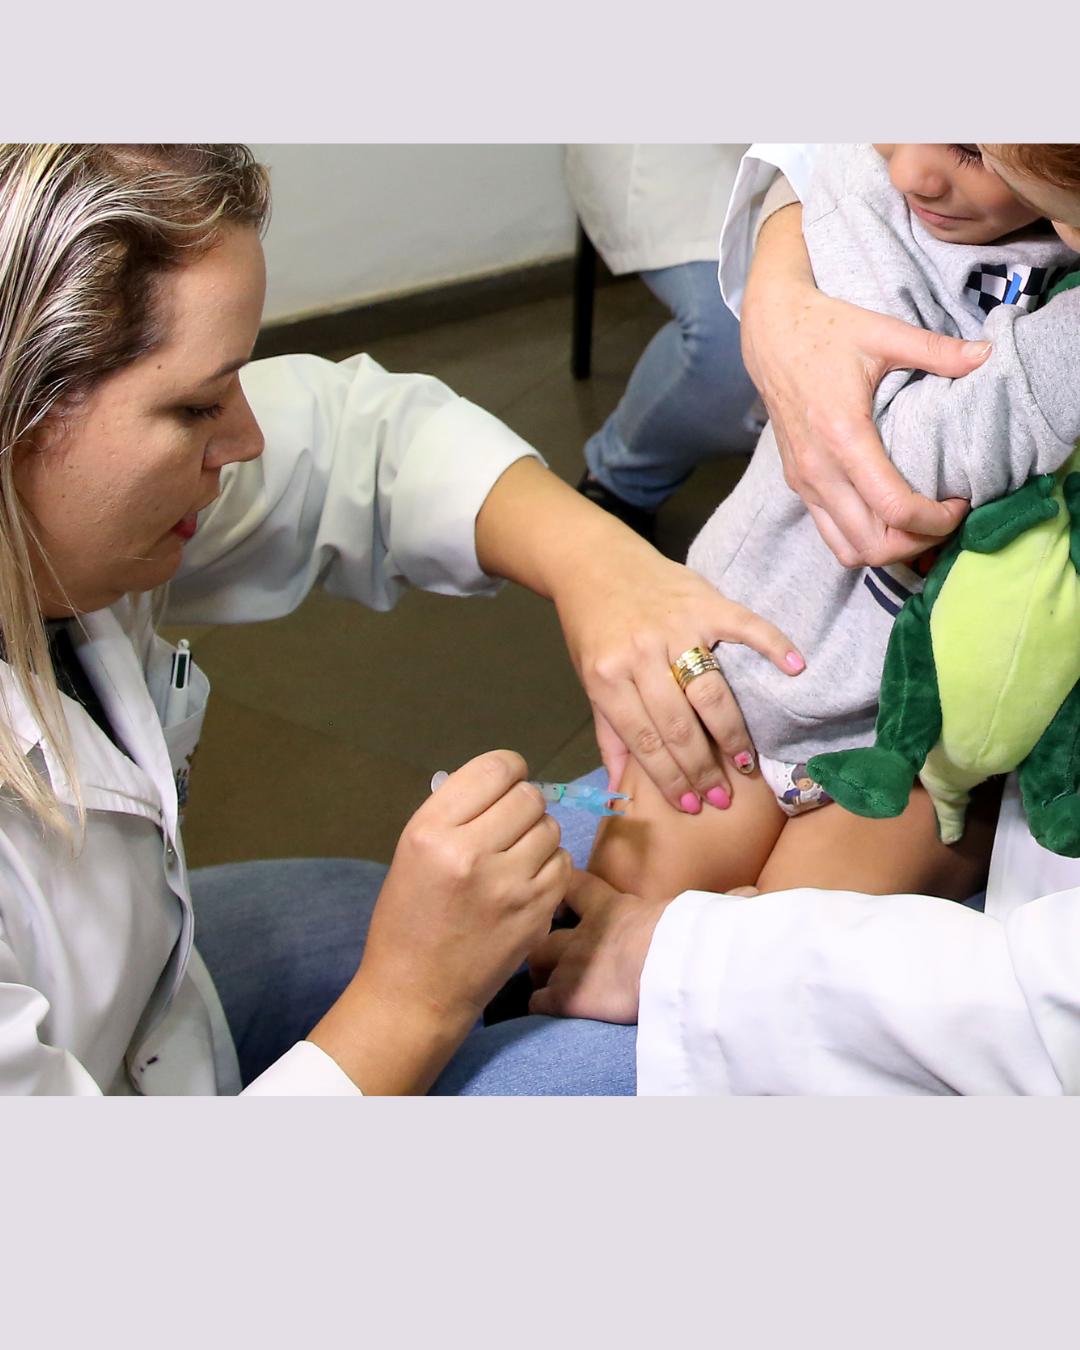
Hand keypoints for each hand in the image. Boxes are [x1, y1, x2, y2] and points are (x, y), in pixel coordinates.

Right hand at [310, 750, 570, 1091]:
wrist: (416, 993)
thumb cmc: (407, 919)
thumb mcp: (413, 852)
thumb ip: (456, 814)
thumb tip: (503, 782)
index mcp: (432, 831)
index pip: (494, 768)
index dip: (509, 770)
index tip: (506, 784)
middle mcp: (471, 851)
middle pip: (529, 796)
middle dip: (523, 804)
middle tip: (508, 826)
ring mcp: (509, 884)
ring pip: (550, 828)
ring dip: (537, 835)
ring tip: (514, 857)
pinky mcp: (536, 912)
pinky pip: (562, 864)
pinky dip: (550, 866)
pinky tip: (527, 881)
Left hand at [527, 870, 668, 1023]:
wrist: (670, 966)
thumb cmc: (682, 938)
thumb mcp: (674, 914)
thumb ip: (666, 915)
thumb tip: (705, 909)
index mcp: (609, 908)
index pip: (575, 884)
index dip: (562, 887)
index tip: (559, 896)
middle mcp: (582, 934)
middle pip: (544, 930)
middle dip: (542, 940)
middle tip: (549, 953)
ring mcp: (570, 966)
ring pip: (536, 965)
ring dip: (540, 974)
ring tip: (546, 984)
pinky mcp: (566, 998)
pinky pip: (538, 1002)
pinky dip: (539, 1005)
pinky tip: (547, 1009)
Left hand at [553, 532, 803, 810]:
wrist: (594, 563)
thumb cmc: (592, 629)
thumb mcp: (590, 681)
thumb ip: (610, 733)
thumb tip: (621, 789)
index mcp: (607, 677)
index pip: (645, 740)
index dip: (671, 778)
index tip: (693, 805)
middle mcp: (641, 653)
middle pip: (680, 724)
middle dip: (703, 768)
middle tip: (723, 796)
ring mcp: (676, 626)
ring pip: (710, 690)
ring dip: (730, 732)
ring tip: (745, 764)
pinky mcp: (703, 601)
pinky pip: (745, 625)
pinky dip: (772, 644)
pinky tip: (795, 668)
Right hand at [742, 205, 987, 566]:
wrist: (770, 332)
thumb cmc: (825, 330)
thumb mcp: (883, 333)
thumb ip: (936, 350)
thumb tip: (986, 356)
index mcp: (843, 436)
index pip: (894, 508)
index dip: (936, 520)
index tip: (961, 502)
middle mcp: (819, 470)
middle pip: (872, 545)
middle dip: (917, 543)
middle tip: (945, 518)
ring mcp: (804, 482)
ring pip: (849, 551)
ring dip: (888, 549)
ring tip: (918, 525)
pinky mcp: (798, 484)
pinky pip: (832, 535)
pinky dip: (864, 540)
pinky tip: (889, 518)